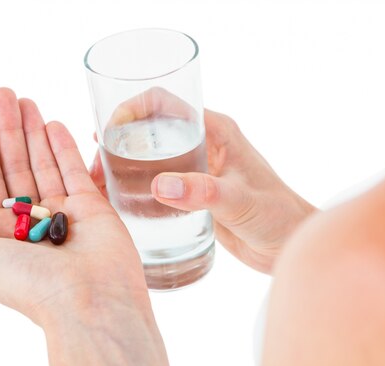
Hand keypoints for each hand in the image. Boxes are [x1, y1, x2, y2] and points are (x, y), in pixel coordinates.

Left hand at [0, 88, 147, 325]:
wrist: (90, 301)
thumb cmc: (31, 286)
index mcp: (2, 233)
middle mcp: (31, 221)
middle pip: (15, 164)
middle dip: (8, 129)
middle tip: (3, 94)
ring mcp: (63, 213)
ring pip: (44, 163)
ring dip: (33, 130)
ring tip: (24, 100)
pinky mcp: (92, 208)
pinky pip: (74, 170)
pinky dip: (63, 147)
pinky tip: (52, 124)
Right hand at [90, 88, 316, 272]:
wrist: (289, 244)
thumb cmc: (277, 216)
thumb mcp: (240, 202)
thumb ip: (204, 193)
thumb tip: (160, 185)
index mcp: (215, 130)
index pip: (163, 102)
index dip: (130, 109)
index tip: (106, 131)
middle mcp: (202, 143)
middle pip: (148, 129)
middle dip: (117, 141)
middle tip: (95, 170)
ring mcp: (196, 169)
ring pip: (149, 156)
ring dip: (121, 166)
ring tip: (98, 186)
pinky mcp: (192, 194)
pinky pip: (156, 183)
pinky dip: (135, 188)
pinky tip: (118, 203)